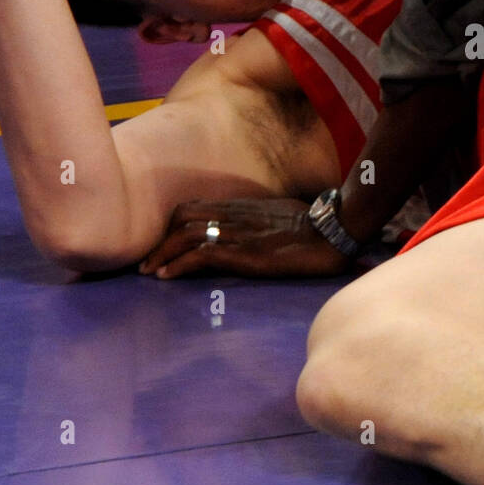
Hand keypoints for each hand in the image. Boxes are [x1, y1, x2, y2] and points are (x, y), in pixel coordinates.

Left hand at [138, 198, 351, 278]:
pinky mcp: (245, 253)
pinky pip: (201, 255)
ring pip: (186, 235)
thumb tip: (262, 233)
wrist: (335, 232)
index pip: (197, 207)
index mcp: (245, 208)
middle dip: (161, 239)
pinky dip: (178, 265)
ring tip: (149, 271)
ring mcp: (239, 233)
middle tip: (149, 261)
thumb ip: (266, 221)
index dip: (175, 224)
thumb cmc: (318, 227)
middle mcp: (236, 216)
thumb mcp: (284, 217)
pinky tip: (167, 277)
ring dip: (162, 253)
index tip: (165, 243)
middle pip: (183, 217)